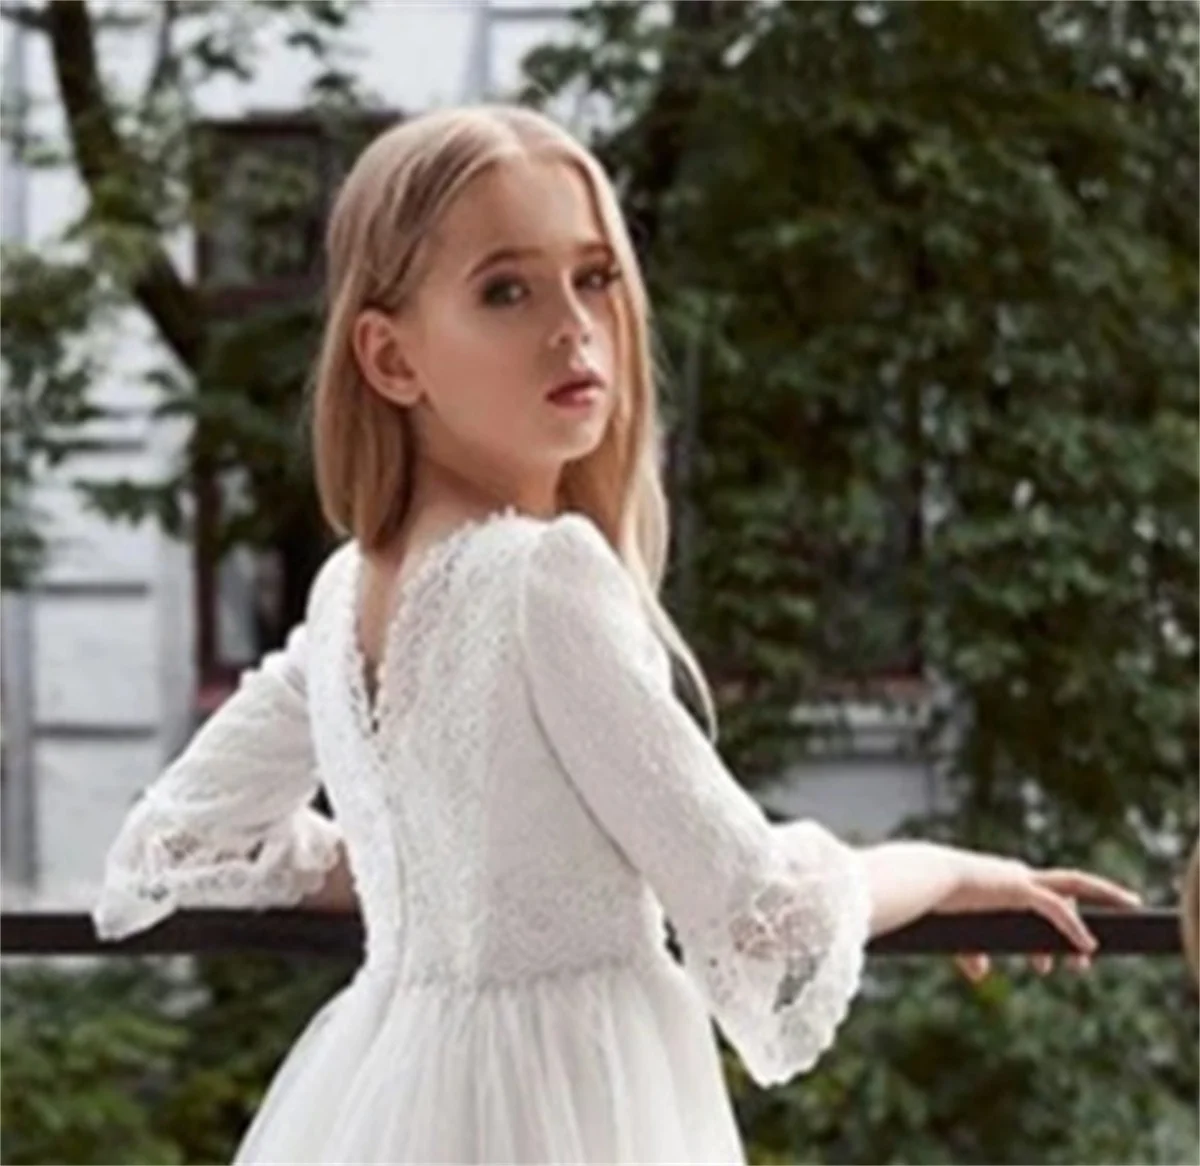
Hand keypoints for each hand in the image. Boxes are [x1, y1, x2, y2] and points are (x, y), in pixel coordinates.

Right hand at [932, 851, 1142, 982]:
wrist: (923, 879)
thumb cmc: (933, 899)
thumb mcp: (957, 931)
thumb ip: (971, 951)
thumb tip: (980, 974)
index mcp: (1003, 880)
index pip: (1042, 897)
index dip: (1057, 923)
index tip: (1052, 960)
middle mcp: (1018, 874)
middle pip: (1069, 887)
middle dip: (1089, 913)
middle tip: (1093, 953)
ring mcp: (1021, 879)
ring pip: (1075, 888)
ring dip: (1097, 909)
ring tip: (1107, 939)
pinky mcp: (1020, 889)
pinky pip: (1056, 910)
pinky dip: (1074, 929)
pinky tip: (1087, 947)